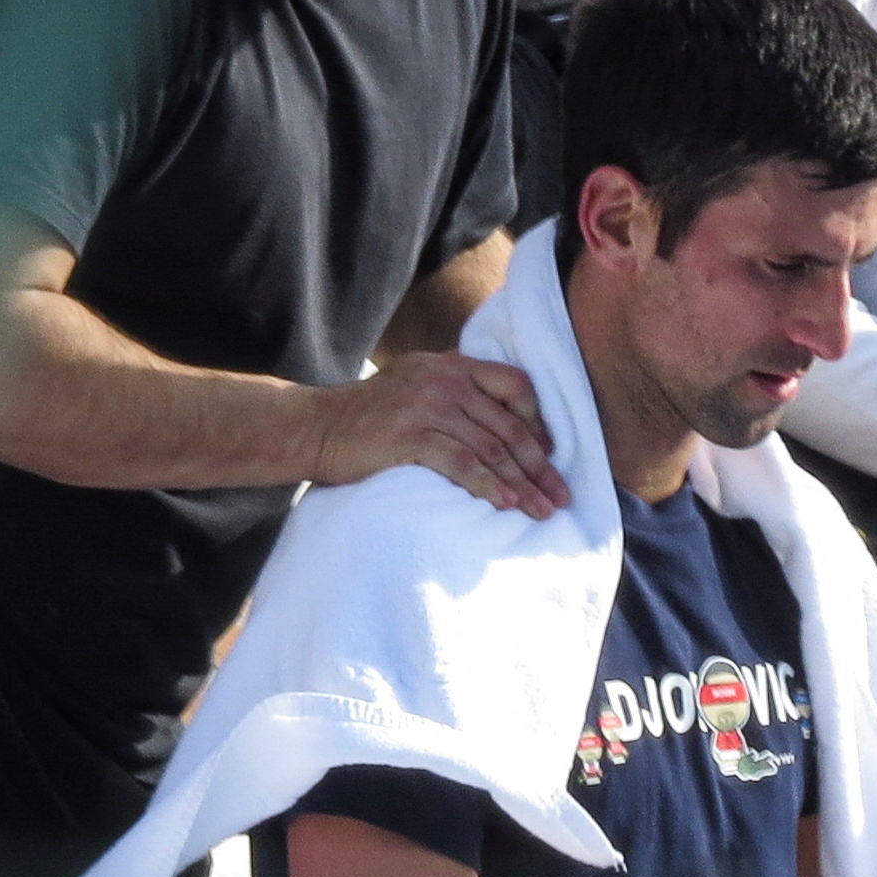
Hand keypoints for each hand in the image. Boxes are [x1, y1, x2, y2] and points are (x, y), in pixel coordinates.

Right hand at [313, 352, 570, 518]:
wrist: (316, 427)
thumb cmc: (367, 416)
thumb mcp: (415, 385)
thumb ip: (454, 392)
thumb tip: (499, 425)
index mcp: (451, 366)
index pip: (515, 386)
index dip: (540, 423)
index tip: (550, 456)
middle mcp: (445, 380)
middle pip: (510, 425)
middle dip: (541, 466)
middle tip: (560, 496)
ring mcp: (427, 406)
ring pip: (492, 447)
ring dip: (523, 483)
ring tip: (541, 511)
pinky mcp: (410, 436)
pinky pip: (463, 463)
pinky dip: (490, 486)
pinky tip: (506, 503)